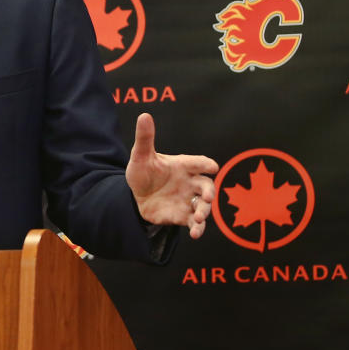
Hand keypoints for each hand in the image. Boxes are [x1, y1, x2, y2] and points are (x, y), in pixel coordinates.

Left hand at [125, 113, 218, 238]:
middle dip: (209, 192)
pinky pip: (195, 223)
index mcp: (183, 165)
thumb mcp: (141, 156)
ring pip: (204, 206)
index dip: (206, 164)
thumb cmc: (143, 172)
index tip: (212, 167)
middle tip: (206, 198)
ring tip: (198, 217)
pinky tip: (194, 233)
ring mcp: (188, 199)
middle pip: (207, 186)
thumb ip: (145, 138)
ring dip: (205, 212)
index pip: (200, 163)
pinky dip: (198, 228)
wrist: (136, 196)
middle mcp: (190, 182)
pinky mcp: (183, 215)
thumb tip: (144, 115)